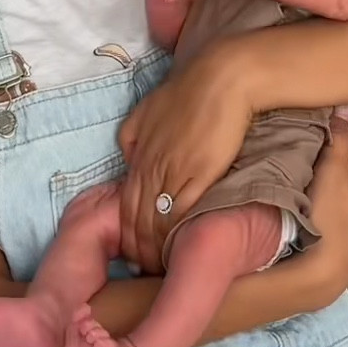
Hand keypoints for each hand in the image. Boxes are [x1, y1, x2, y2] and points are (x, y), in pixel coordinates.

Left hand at [118, 44, 254, 271]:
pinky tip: (178, 248)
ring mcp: (175, 171)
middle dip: (136, 246)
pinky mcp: (201, 174)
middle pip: (136, 217)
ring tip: (158, 267)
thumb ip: (133, 136)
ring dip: (154, 247)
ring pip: (155, 220)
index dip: (126, 231)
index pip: (124, 203)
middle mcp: (151, 166)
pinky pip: (181, 212)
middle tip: (142, 267)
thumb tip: (129, 159)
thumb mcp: (147, 109)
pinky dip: (175, 234)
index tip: (131, 250)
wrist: (223, 79)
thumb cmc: (189, 91)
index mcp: (139, 153)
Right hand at [303, 104, 347, 297]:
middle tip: (323, 90)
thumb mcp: (337, 175)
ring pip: (337, 156)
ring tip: (311, 115)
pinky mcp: (329, 208)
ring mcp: (345, 196)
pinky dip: (319, 156)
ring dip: (328, 137)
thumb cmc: (333, 220)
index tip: (343, 79)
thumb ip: (340, 142)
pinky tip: (305, 152)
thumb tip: (345, 108)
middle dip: (340, 117)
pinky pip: (325, 171)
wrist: (325, 268)